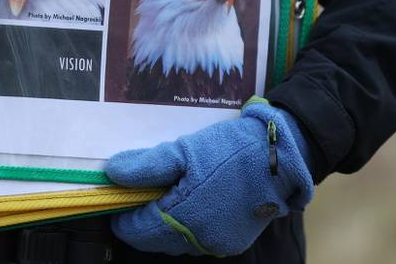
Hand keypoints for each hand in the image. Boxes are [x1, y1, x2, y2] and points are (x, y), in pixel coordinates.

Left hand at [105, 98, 313, 256]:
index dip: (122, 214)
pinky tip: (190, 200)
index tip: (119, 194)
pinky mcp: (233, 242)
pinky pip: (197, 239)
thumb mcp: (184, 150)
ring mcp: (217, 245)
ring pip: (175, 241)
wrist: (282, 158)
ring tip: (165, 192)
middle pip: (153, 239)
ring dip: (164, 223)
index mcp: (182, 219)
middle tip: (141, 190)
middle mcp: (197, 241)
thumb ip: (146, 166)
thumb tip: (113, 173)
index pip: (135, 230)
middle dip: (142, 218)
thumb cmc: (231, 151)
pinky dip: (187, 225)